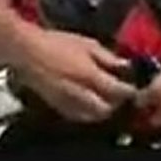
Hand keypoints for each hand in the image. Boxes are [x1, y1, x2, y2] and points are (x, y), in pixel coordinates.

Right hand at [14, 29, 136, 122]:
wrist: (28, 52)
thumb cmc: (56, 43)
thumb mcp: (88, 44)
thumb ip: (108, 57)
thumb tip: (124, 65)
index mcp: (89, 75)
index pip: (116, 91)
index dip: (128, 92)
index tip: (133, 89)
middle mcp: (79, 92)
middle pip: (105, 109)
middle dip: (116, 105)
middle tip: (121, 96)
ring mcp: (66, 101)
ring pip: (90, 116)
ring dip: (102, 111)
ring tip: (107, 101)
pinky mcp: (55, 105)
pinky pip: (75, 116)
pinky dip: (87, 114)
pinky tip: (90, 105)